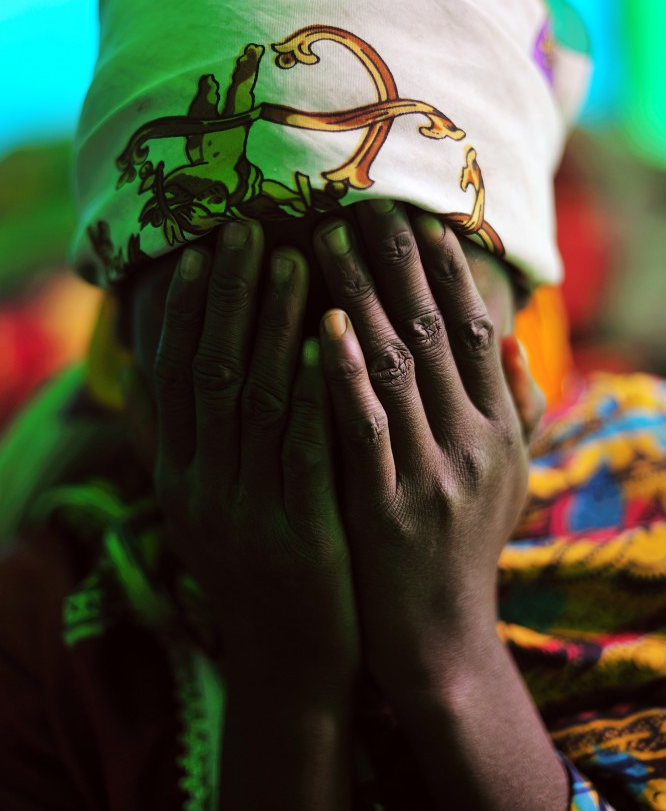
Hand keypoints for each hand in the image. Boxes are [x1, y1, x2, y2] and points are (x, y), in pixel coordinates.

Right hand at [123, 221, 358, 680]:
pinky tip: (327, 341)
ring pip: (254, 399)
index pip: (173, 374)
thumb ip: (169, 441)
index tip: (199, 248)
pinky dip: (310, 392)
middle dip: (226, 295)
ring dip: (270, 323)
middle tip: (245, 228)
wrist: (290, 661)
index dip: (182, 308)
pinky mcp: (300, 534)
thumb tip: (138, 373)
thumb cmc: (253, 563)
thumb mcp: (200, 506)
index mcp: (179, 473)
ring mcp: (248, 509)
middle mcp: (202, 485)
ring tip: (293, 258)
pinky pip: (302, 451)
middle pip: (209, 370)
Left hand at [313, 201, 529, 693]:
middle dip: (399, 260)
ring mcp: (434, 473)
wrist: (440, 641)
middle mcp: (475, 440)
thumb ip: (516, 408)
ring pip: (399, 365)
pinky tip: (320, 324)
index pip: (476, 328)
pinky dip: (345, 372)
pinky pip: (366, 426)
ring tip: (325, 238)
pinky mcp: (390, 506)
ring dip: (362, 296)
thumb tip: (518, 337)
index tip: (415, 211)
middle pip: (436, 330)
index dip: (447, 267)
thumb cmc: (463, 549)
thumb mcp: (506, 479)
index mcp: (499, 428)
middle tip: (362, 198)